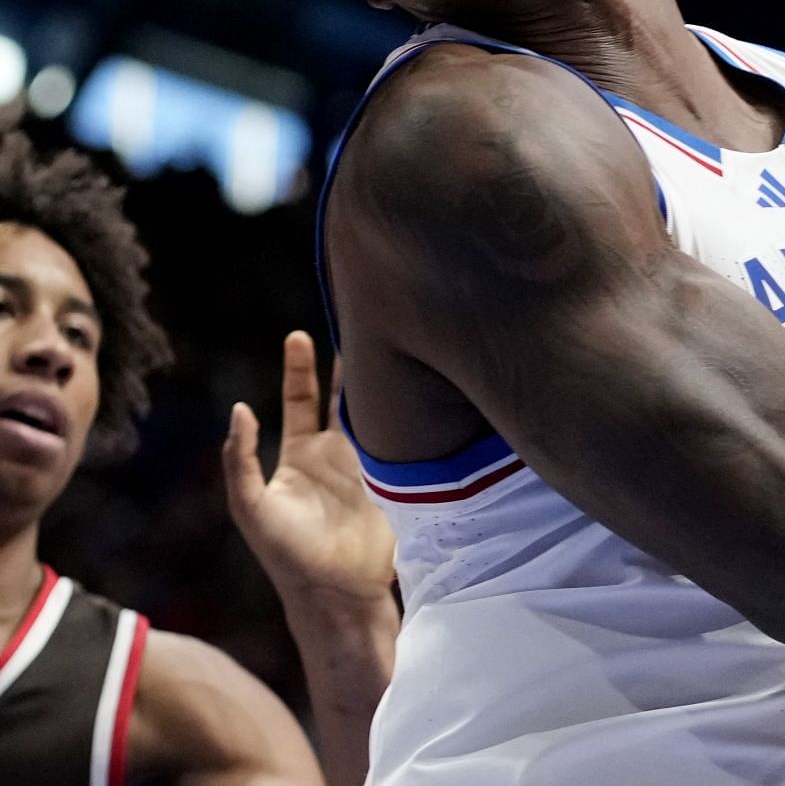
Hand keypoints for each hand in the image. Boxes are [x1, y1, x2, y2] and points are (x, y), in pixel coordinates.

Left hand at [223, 331, 395, 610]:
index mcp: (300, 456)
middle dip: (346, 360)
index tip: (298, 335)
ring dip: (380, 382)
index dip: (299, 368)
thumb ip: (240, 460)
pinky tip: (417, 386)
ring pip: (376, 411)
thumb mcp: (251, 507)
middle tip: (355, 321)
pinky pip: (404, 436)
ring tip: (390, 344)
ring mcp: (371, 464)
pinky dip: (408, 413)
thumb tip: (240, 409)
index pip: (301, 399)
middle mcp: (336, 454)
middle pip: (344, 395)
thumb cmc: (287, 553)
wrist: (340, 590)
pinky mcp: (399, 477)